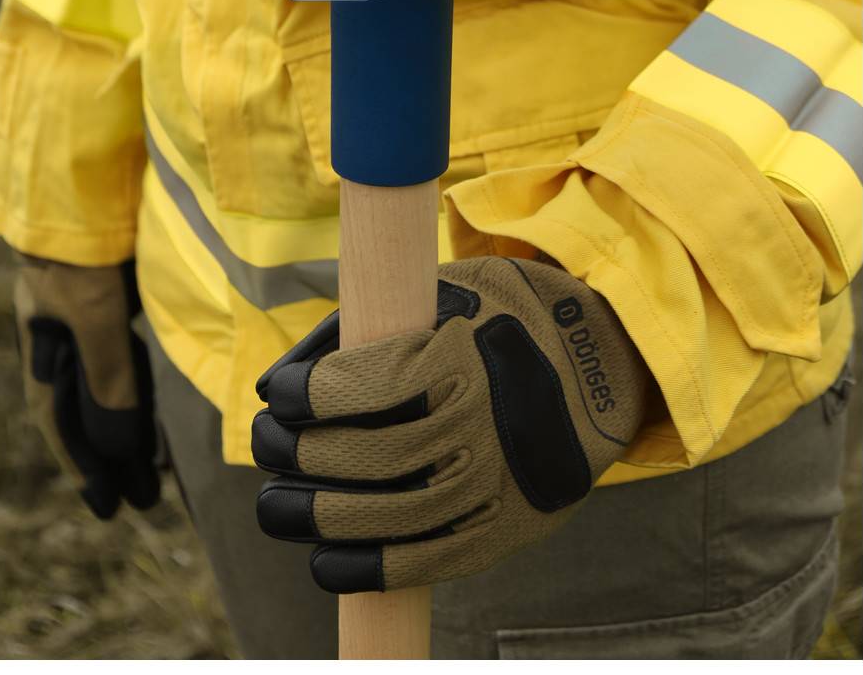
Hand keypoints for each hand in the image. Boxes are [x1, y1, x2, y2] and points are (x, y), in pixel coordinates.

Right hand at [13, 253, 159, 518]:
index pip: (60, 419)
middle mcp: (63, 337)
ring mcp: (89, 318)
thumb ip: (108, 377)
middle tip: (136, 501)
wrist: (85, 184)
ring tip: (151, 466)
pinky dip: (137, 385)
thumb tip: (123, 445)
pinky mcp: (115, 299)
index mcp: (44, 346)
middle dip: (108, 456)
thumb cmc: (83, 250)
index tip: (106, 504)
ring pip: (106, 384)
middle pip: (85, 409)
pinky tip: (152, 403)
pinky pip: (125, 355)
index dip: (82, 462)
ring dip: (125, 425)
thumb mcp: (94, 316)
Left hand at [252, 256, 649, 591]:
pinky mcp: (503, 527)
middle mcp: (473, 424)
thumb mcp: (441, 293)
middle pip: (359, 455)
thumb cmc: (498, 321)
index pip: (353, 389)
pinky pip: (426, 562)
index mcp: (455, 357)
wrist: (595, 365)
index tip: (279, 397)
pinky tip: (323, 560)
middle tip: (266, 444)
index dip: (299, 397)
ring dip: (312, 516)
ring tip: (275, 505)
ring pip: (383, 515)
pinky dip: (365, 569)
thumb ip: (360, 331)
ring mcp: (491, 481)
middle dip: (290, 454)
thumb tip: (274, 388)